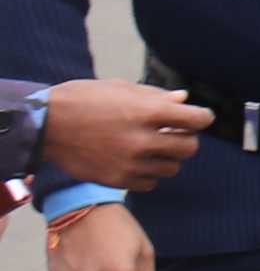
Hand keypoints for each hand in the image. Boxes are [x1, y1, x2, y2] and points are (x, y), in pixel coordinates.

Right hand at [39, 78, 209, 189]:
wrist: (46, 125)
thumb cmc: (84, 100)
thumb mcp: (120, 88)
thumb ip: (156, 96)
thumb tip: (184, 99)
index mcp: (147, 112)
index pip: (196, 119)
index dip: (202, 117)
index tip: (199, 117)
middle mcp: (143, 140)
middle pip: (189, 147)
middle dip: (185, 138)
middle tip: (173, 133)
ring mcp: (131, 162)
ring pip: (172, 167)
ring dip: (167, 157)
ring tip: (151, 147)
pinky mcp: (118, 179)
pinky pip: (151, 182)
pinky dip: (149, 174)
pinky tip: (137, 161)